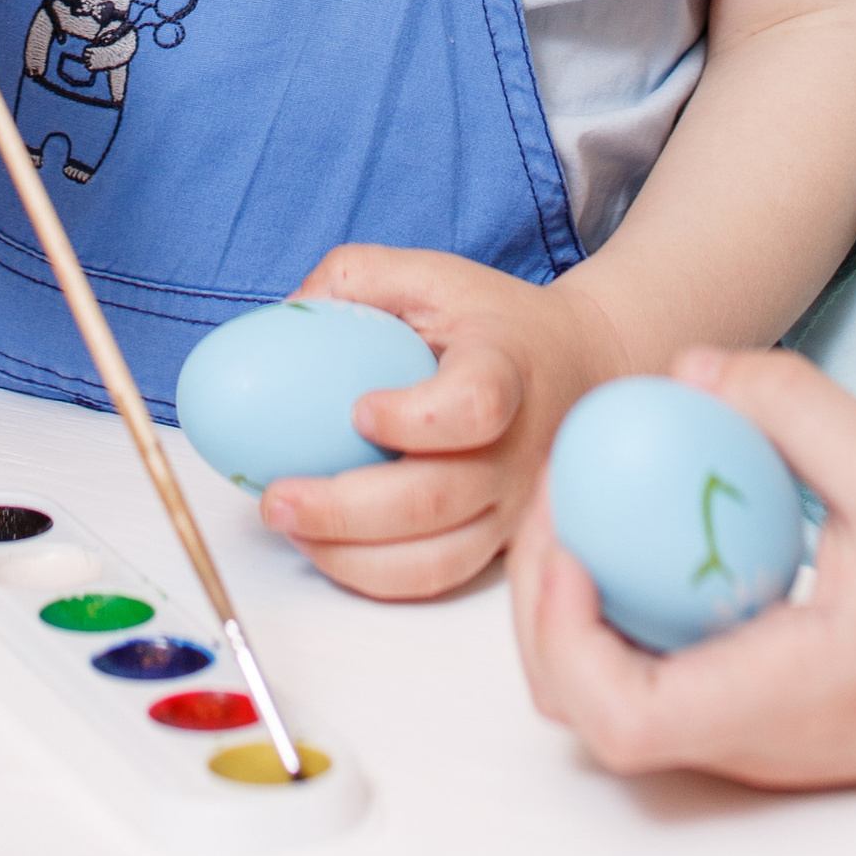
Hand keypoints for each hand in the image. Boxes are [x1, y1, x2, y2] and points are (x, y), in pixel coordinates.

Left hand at [258, 246, 631, 602]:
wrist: (578, 364)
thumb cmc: (493, 322)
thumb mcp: (432, 275)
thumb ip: (358, 277)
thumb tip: (286, 311)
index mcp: (506, 371)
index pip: (474, 407)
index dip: (415, 419)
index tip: (358, 410)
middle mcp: (517, 450)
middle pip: (436, 500)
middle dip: (344, 510)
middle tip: (276, 499)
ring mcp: (512, 507)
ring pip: (434, 561)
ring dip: (349, 556)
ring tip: (290, 527)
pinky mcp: (499, 544)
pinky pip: (435, 579)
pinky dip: (372, 576)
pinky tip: (325, 546)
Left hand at [510, 347, 855, 789]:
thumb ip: (790, 407)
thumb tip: (684, 367)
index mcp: (787, 697)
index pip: (623, 718)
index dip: (561, 633)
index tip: (570, 532)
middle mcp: (762, 745)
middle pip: (593, 717)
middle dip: (544, 611)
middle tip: (558, 498)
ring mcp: (766, 748)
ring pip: (622, 709)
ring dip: (581, 616)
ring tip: (595, 508)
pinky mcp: (777, 730)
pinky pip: (671, 689)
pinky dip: (635, 621)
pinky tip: (660, 536)